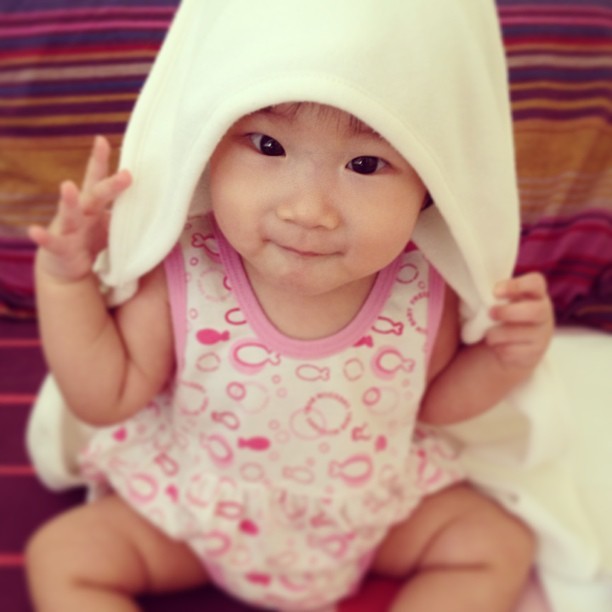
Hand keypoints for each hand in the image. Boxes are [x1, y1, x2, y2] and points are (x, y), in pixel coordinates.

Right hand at [28, 136, 131, 281]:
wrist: (66, 268)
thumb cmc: (91, 241)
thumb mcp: (110, 226)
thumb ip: (125, 215)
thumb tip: (155, 206)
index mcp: (94, 206)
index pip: (99, 180)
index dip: (101, 160)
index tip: (103, 140)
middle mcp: (81, 213)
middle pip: (94, 194)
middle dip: (109, 184)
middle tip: (127, 175)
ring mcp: (68, 229)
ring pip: (70, 214)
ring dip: (69, 200)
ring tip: (67, 186)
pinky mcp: (58, 248)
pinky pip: (51, 242)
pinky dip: (42, 236)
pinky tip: (34, 230)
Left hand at [486, 272, 553, 369]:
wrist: (511, 344)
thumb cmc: (503, 314)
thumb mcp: (502, 300)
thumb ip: (496, 293)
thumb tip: (476, 289)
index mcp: (535, 294)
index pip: (536, 282)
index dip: (517, 285)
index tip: (495, 292)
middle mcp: (544, 313)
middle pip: (535, 311)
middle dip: (508, 312)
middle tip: (490, 314)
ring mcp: (542, 334)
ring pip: (521, 333)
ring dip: (498, 333)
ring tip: (488, 334)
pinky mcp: (535, 353)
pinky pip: (515, 351)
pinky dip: (499, 349)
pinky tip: (496, 346)